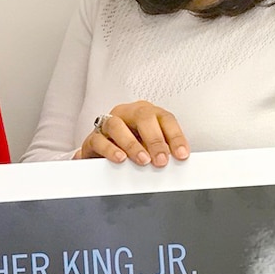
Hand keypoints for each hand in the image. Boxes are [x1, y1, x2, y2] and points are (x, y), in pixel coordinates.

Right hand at [74, 102, 189, 166]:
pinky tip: (120, 159)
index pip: (165, 119)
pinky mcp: (93, 137)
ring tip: (143, 160)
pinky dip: (110, 149)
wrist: (102, 153)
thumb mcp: (150, 146)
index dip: (175, 136)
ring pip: (118, 125)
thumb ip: (162, 150)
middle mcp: (128, 114)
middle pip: (143, 117)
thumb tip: (175, 160)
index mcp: (147, 113)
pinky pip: (99, 140)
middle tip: (161, 160)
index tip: (181, 154)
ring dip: (132, 144)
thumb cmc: (131, 145)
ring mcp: (109, 123)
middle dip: (155, 140)